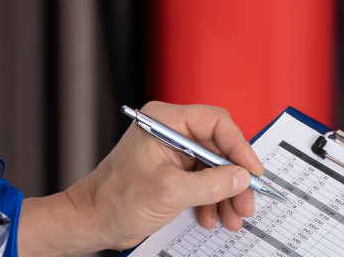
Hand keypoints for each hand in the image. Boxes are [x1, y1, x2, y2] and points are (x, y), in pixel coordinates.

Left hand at [17, 101, 264, 256]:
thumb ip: (210, 184)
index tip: (253, 171)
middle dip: (234, 178)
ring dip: (226, 194)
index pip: (215, 123)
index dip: (239, 146)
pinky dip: (212, 200)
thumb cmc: (114, 199)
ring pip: (214, 168)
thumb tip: (242, 177)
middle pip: (219, 148)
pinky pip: (203, 182)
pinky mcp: (173, 173)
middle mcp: (170, 132)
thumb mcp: (169, 192)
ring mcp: (172, 153)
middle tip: (247, 202)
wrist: (91, 222)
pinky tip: (213, 218)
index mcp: (164, 121)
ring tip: (234, 217)